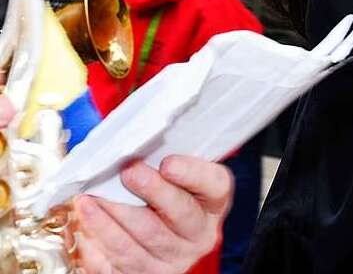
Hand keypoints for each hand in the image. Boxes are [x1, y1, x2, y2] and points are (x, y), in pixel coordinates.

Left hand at [71, 157, 232, 273]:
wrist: (159, 237)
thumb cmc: (166, 196)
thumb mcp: (178, 177)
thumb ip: (167, 163)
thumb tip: (137, 144)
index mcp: (213, 203)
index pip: (214, 185)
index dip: (192, 174)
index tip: (168, 163)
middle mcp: (198, 235)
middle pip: (178, 214)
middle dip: (151, 191)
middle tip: (128, 171)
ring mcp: (172, 260)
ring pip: (142, 241)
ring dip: (111, 219)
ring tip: (90, 199)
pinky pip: (117, 265)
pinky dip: (97, 243)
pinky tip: (84, 223)